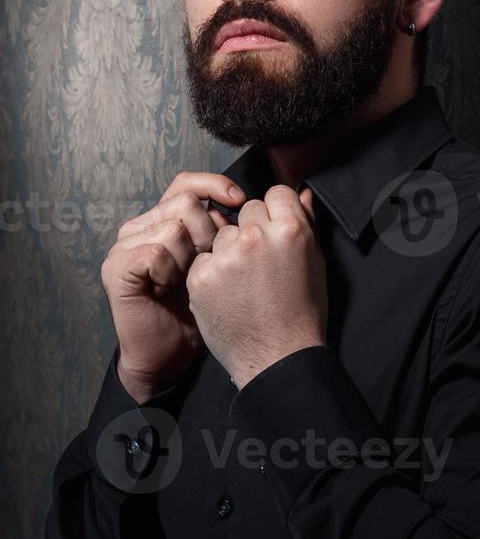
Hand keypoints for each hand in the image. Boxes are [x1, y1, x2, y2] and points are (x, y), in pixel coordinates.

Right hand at [101, 172, 246, 403]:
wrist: (171, 354)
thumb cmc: (210, 313)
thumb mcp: (237, 263)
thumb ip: (260, 226)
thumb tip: (302, 193)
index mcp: (169, 220)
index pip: (190, 184)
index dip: (216, 187)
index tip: (239, 202)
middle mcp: (144, 226)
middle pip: (184, 201)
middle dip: (207, 230)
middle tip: (213, 262)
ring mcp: (126, 245)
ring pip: (172, 227)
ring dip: (189, 257)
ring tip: (187, 280)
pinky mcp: (117, 268)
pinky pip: (155, 254)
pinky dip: (168, 273)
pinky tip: (168, 290)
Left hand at [186, 184, 327, 389]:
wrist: (277, 357)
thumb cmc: (303, 313)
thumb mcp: (316, 264)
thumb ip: (308, 223)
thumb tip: (304, 193)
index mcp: (291, 229)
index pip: (275, 194)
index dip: (276, 213)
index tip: (275, 233)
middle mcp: (257, 237)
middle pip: (247, 210)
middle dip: (252, 229)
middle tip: (260, 262)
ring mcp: (226, 256)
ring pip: (223, 234)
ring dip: (230, 250)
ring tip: (245, 282)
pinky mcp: (201, 276)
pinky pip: (204, 259)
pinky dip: (212, 273)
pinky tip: (228, 294)